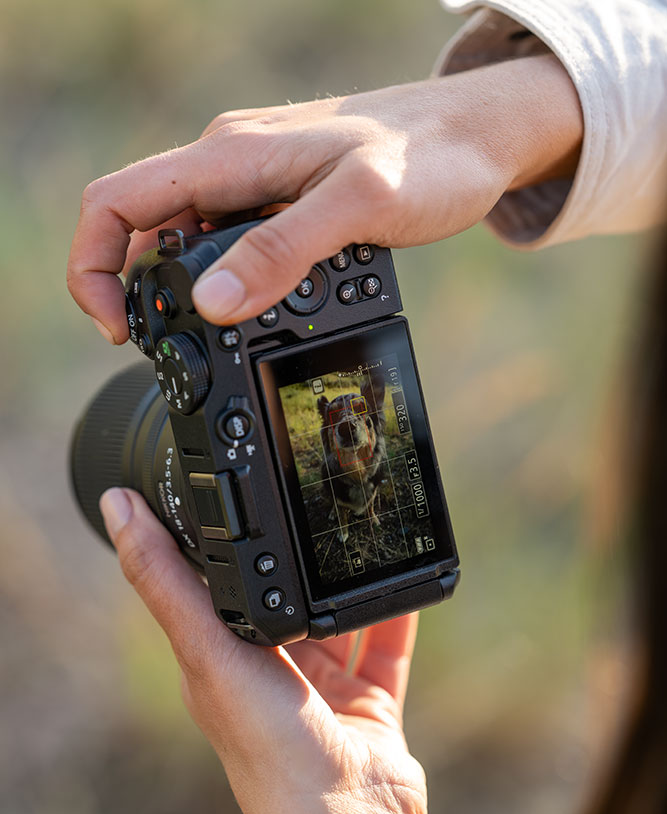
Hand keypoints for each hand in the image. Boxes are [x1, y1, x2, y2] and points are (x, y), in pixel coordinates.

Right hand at [68, 54, 581, 343]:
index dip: (96, 268)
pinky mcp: (282, 201)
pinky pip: (233, 244)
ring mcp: (256, 183)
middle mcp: (231, 165)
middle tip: (179, 350)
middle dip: (144, 292)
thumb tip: (211, 305)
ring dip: (192, 293)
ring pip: (188, 242)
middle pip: (144, 228)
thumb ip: (283, 251)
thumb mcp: (359, 207)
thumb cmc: (432, 158)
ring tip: (230, 335)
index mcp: (231, 157)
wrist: (479, 135)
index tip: (121, 329)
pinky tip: (269, 308)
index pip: (118, 202)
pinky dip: (234, 283)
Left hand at [99, 487, 435, 813]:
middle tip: (304, 497)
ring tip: (357, 525)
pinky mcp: (367, 701)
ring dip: (345, 580)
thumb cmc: (268, 749)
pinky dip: (394, 610)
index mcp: (218, 661)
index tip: (222, 485)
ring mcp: (320, 689)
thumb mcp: (208, 651)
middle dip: (291, 557)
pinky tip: (402, 571)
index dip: (212, 539)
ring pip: (334, 616)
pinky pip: (384, 643)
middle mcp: (266, 673)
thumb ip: (166, 581)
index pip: (208, 585)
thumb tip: (116, 508)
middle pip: (279, 598)